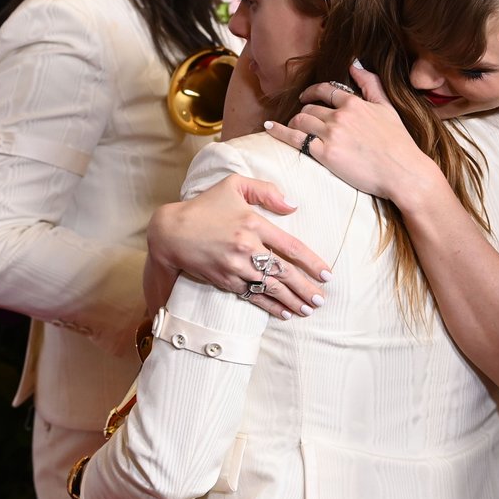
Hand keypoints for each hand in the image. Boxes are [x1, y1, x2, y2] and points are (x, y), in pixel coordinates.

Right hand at [144, 175, 331, 318]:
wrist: (171, 232)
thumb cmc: (205, 205)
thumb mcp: (234, 185)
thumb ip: (266, 190)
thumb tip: (293, 205)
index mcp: (253, 223)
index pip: (290, 246)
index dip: (311, 262)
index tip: (326, 274)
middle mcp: (246, 247)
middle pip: (283, 272)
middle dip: (305, 288)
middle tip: (321, 300)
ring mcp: (235, 266)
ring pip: (270, 288)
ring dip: (291, 301)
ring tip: (308, 309)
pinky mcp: (225, 280)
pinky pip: (252, 296)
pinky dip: (270, 306)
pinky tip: (284, 313)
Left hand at [264, 62, 434, 205]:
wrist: (402, 171)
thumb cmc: (399, 144)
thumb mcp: (388, 108)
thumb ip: (371, 85)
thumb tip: (356, 65)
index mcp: (354, 103)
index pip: (326, 90)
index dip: (312, 92)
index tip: (305, 96)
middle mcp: (340, 115)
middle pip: (309, 108)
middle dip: (302, 113)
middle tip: (299, 120)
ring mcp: (331, 134)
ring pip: (300, 121)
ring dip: (292, 123)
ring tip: (289, 127)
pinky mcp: (324, 153)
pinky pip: (295, 139)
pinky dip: (279, 133)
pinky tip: (270, 129)